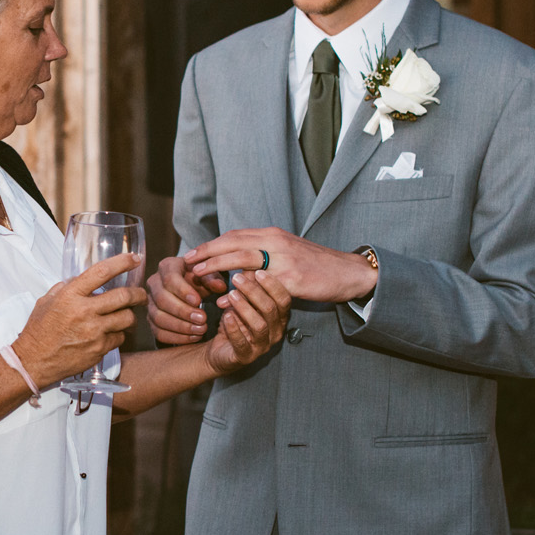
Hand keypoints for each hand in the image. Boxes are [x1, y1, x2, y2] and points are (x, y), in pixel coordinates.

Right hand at [13, 254, 146, 388]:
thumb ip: (65, 288)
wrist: (34, 361)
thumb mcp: (46, 301)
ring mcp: (94, 332)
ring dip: (130, 316)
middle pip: (124, 296)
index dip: (122, 263)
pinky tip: (111, 334)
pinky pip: (119, 338)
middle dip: (138, 294)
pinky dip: (118, 334)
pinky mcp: (99, 349)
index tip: (134, 259)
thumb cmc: (39, 331)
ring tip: (126, 316)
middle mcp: (84, 311)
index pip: (102, 272)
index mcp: (71, 296)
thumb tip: (79, 279)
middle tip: (141, 295)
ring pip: (127, 318)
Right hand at [146, 255, 228, 346]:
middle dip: (183, 311)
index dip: (183, 291)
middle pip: (161, 299)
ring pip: (158, 317)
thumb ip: (214, 280)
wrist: (191, 289)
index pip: (169, 279)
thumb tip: (219, 287)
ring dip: (180, 326)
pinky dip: (176, 337)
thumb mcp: (209, 275)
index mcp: (167, 267)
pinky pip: (158, 332)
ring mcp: (150, 302)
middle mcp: (154, 283)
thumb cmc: (200, 279)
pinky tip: (193, 337)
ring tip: (200, 330)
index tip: (198, 301)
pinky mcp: (151, 319)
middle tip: (203, 319)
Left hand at [186, 228, 376, 304]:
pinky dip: (240, 290)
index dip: (212, 244)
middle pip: (233, 242)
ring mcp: (283, 259)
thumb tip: (239, 264)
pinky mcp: (291, 278)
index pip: (234, 235)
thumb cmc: (316, 265)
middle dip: (207, 252)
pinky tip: (225, 299)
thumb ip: (264, 253)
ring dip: (217, 266)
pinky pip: (259, 284)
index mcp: (273, 235)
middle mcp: (276, 242)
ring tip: (198, 276)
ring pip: (242, 258)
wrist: (347, 272)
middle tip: (187, 262)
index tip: (193, 253)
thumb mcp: (287, 252)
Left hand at [201, 269, 292, 374]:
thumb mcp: (242, 301)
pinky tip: (226, 315)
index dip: (272, 285)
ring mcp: (262, 347)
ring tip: (231, 295)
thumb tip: (249, 266)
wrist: (219, 350)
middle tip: (237, 279)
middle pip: (271, 310)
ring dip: (244, 308)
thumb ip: (247, 288)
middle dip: (254, 292)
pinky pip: (242, 343)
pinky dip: (234, 328)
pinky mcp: (246, 357)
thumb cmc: (235, 322)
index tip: (258, 271)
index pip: (284, 300)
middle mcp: (275, 333)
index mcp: (279, 318)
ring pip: (259, 325)